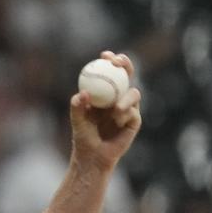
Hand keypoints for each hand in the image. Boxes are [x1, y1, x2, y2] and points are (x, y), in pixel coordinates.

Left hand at [69, 50, 141, 171]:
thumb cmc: (83, 137)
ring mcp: (128, 109)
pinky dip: (125, 114)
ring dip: (125, 98)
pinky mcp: (134, 121)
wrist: (93, 157)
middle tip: (118, 63)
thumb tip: (82, 93)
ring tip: (115, 109)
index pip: (109, 72)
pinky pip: (134, 112)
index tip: (105, 55)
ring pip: (133, 93)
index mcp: (104, 94)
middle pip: (126, 76)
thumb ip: (77, 107)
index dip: (110, 61)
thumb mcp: (77, 120)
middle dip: (126, 65)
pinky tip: (117, 122)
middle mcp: (118, 98)